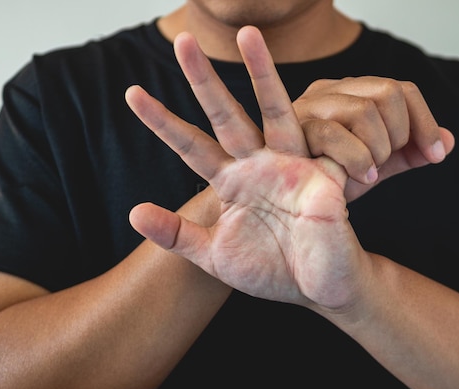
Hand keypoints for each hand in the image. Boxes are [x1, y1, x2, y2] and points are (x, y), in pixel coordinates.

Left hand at [125, 26, 368, 308]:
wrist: (319, 286)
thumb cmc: (272, 270)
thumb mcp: (213, 255)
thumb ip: (177, 234)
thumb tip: (134, 212)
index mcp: (231, 182)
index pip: (191, 144)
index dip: (162, 121)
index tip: (132, 93)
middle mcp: (258, 164)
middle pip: (227, 114)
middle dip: (204, 79)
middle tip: (182, 41)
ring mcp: (291, 164)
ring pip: (274, 109)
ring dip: (263, 72)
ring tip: (249, 33)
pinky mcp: (324, 174)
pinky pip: (325, 140)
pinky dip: (321, 123)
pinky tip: (313, 94)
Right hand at [294, 77, 454, 200]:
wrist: (293, 202)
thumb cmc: (330, 177)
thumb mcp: (378, 164)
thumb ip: (410, 152)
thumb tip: (449, 141)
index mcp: (355, 94)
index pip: (403, 90)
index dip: (426, 122)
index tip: (436, 155)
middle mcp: (333, 90)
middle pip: (388, 93)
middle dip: (399, 135)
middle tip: (386, 162)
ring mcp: (311, 105)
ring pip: (364, 110)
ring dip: (377, 149)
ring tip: (369, 171)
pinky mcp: (292, 127)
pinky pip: (336, 134)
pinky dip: (357, 159)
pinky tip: (360, 177)